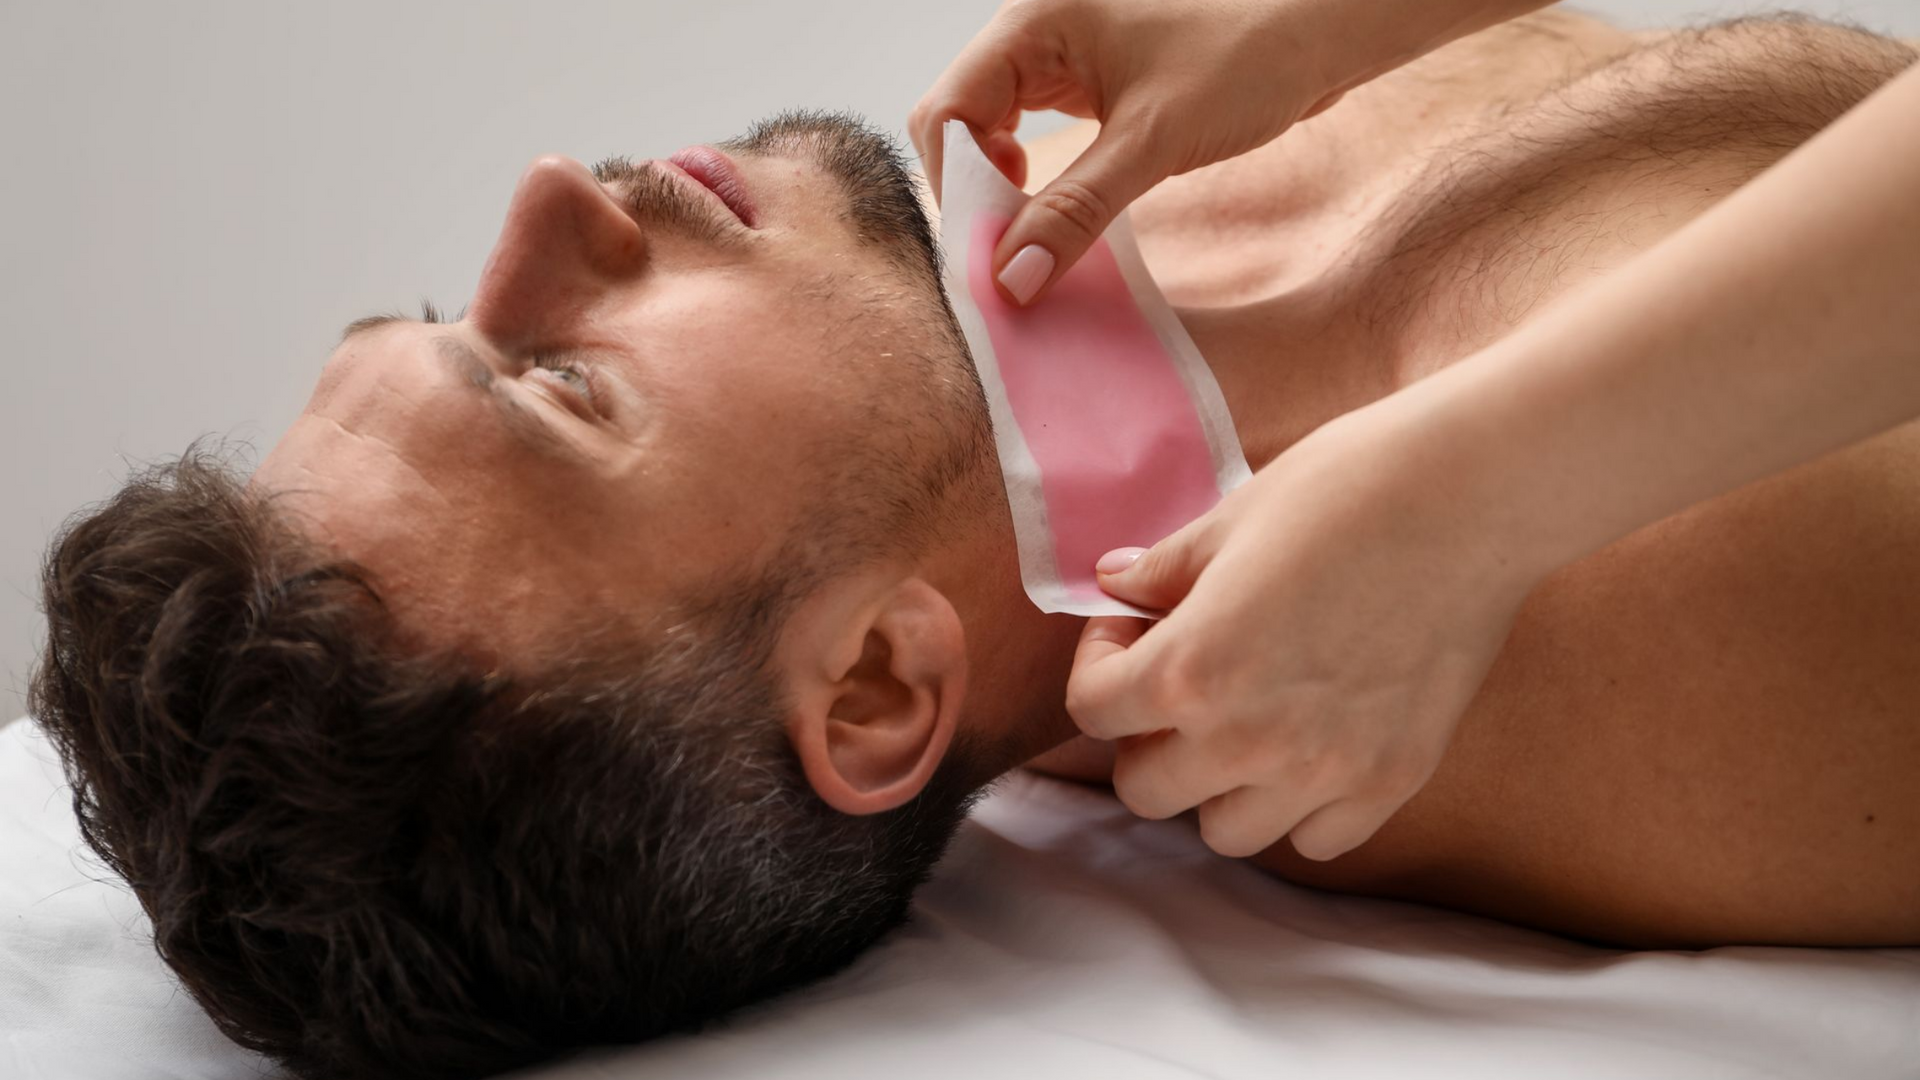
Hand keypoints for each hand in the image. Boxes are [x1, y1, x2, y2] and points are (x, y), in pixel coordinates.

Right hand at [909, 0, 1349, 304]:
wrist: (1319, 36)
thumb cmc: (1247, 62)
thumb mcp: (1152, 144)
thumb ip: (1074, 212)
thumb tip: (1011, 279)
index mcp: (1034, 23)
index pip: (946, 109)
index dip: (958, 187)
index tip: (991, 252)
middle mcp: (1034, 32)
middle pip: (958, 121)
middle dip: (976, 193)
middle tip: (1013, 255)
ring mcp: (1056, 56)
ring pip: (990, 132)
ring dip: (1003, 192)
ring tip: (1039, 239)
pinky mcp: (1084, 82)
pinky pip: (1028, 134)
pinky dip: (1035, 181)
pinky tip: (1060, 214)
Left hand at [1064, 409, 1536, 860]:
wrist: (1473, 496)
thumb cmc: (1345, 489)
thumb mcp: (1230, 520)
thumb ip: (1161, 572)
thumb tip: (1113, 585)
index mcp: (1190, 669)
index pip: (1091, 711)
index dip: (1099, 662)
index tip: (1133, 626)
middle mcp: (1248, 740)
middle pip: (1145, 791)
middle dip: (1146, 735)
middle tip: (1180, 679)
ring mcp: (1324, 771)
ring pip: (1227, 832)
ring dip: (1217, 785)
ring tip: (1245, 719)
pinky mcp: (1391, 780)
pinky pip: (1318, 839)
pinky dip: (1301, 806)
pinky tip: (1311, 742)